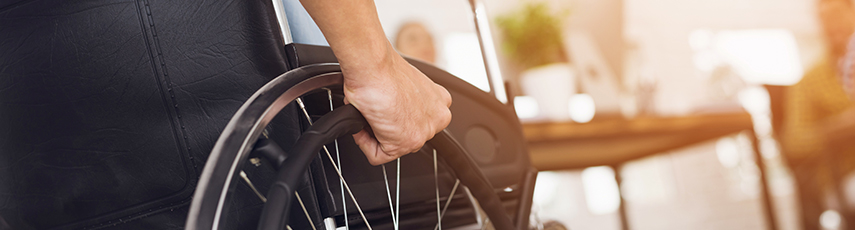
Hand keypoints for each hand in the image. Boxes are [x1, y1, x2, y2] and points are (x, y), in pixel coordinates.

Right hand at [341, 50, 451, 164]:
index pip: (416, 122)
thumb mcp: (403, 85)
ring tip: (369, 114)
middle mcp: (438, 118)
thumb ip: (405, 102)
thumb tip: (390, 111)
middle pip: (405, 135)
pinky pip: (377, 155)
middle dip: (386, 128)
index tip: (384, 109)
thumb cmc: (382, 68)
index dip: (394, 117)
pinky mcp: (405, 143)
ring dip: (374, 134)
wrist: (373, 65)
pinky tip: (364, 123)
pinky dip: (364, 143)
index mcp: (439, 102)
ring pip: (391, 146)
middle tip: (374, 111)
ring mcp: (424, 132)